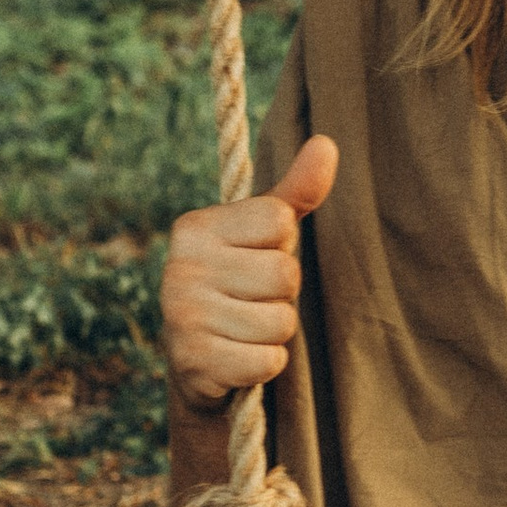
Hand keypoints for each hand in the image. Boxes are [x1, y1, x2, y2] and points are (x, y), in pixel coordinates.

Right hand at [160, 136, 338, 408]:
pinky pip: (268, 361)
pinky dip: (266, 363)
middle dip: (282, 295)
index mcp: (195, 227)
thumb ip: (296, 191)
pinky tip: (240, 357)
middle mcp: (180, 267)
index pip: (279, 221)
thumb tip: (327, 143)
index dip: (282, 245)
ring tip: (245, 328)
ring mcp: (182, 316)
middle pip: (285, 274)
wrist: (198, 361)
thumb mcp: (266, 234)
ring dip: (275, 332)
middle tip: (252, 300)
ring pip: (281, 321)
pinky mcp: (194, 362)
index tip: (255, 257)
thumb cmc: (241, 283)